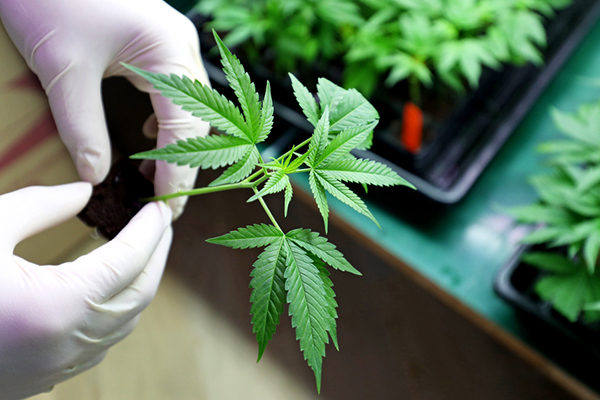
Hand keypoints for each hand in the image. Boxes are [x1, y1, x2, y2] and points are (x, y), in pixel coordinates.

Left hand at [0, 0, 210, 217]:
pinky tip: (150, 137)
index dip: (179, 173)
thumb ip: (82, 127)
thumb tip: (95, 177)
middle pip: (198, 121)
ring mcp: (174, 43)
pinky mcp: (159, 42)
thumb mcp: (64, 69)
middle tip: (164, 203)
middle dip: (184, 164)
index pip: (186, 128)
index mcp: (168, 51)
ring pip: (191, 108)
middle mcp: (182, 47)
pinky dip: (168, 122)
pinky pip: (177, 92)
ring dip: (178, 145)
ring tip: (155, 178)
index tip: (166, 209)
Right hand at [0, 183, 171, 398]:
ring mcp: (57, 367)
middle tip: (160, 224)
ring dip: (139, 284)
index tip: (161, 207)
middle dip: (156, 256)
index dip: (150, 231)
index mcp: (58, 306)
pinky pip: (101, 343)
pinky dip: (117, 312)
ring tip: (141, 250)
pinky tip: (109, 290)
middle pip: (139, 294)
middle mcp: (67, 343)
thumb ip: (41, 207)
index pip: (129, 261)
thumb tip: (84, 193)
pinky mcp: (43, 378)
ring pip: (124, 323)